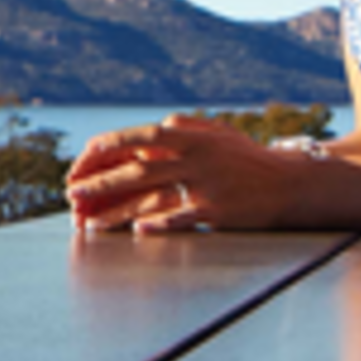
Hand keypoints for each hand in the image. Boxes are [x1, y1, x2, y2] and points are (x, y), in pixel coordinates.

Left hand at [65, 116, 294, 238]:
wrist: (289, 182)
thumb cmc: (248, 159)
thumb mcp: (217, 133)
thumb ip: (184, 128)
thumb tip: (153, 129)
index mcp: (190, 136)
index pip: (139, 137)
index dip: (108, 147)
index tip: (82, 158)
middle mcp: (193, 157)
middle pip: (137, 169)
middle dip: (100, 183)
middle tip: (72, 194)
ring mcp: (205, 184)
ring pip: (151, 196)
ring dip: (116, 211)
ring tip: (89, 222)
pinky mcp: (217, 211)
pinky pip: (180, 218)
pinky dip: (157, 224)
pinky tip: (136, 231)